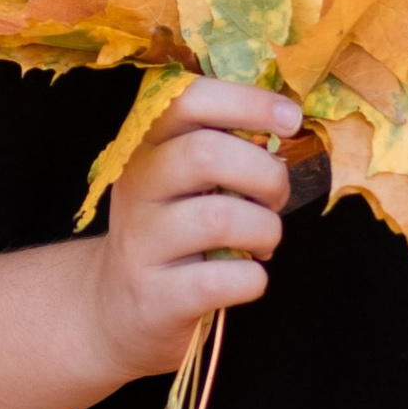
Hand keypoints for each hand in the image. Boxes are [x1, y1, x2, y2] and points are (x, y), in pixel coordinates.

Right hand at [86, 77, 291, 381]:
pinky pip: (222, 279)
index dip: (247, 102)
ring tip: (264, 241)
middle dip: (265, 174)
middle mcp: (135, 187)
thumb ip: (222, 146)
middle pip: (205, 155)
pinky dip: (253, 278)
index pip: (187, 99)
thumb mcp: (181, 180)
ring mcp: (140, 244)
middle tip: (276, 197)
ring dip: (265, 230)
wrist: (117, 309)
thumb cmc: (172, 232)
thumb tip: (285, 121)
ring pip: (219, 218)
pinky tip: (247, 277)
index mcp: (146, 146)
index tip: (291, 120)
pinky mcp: (155, 297)